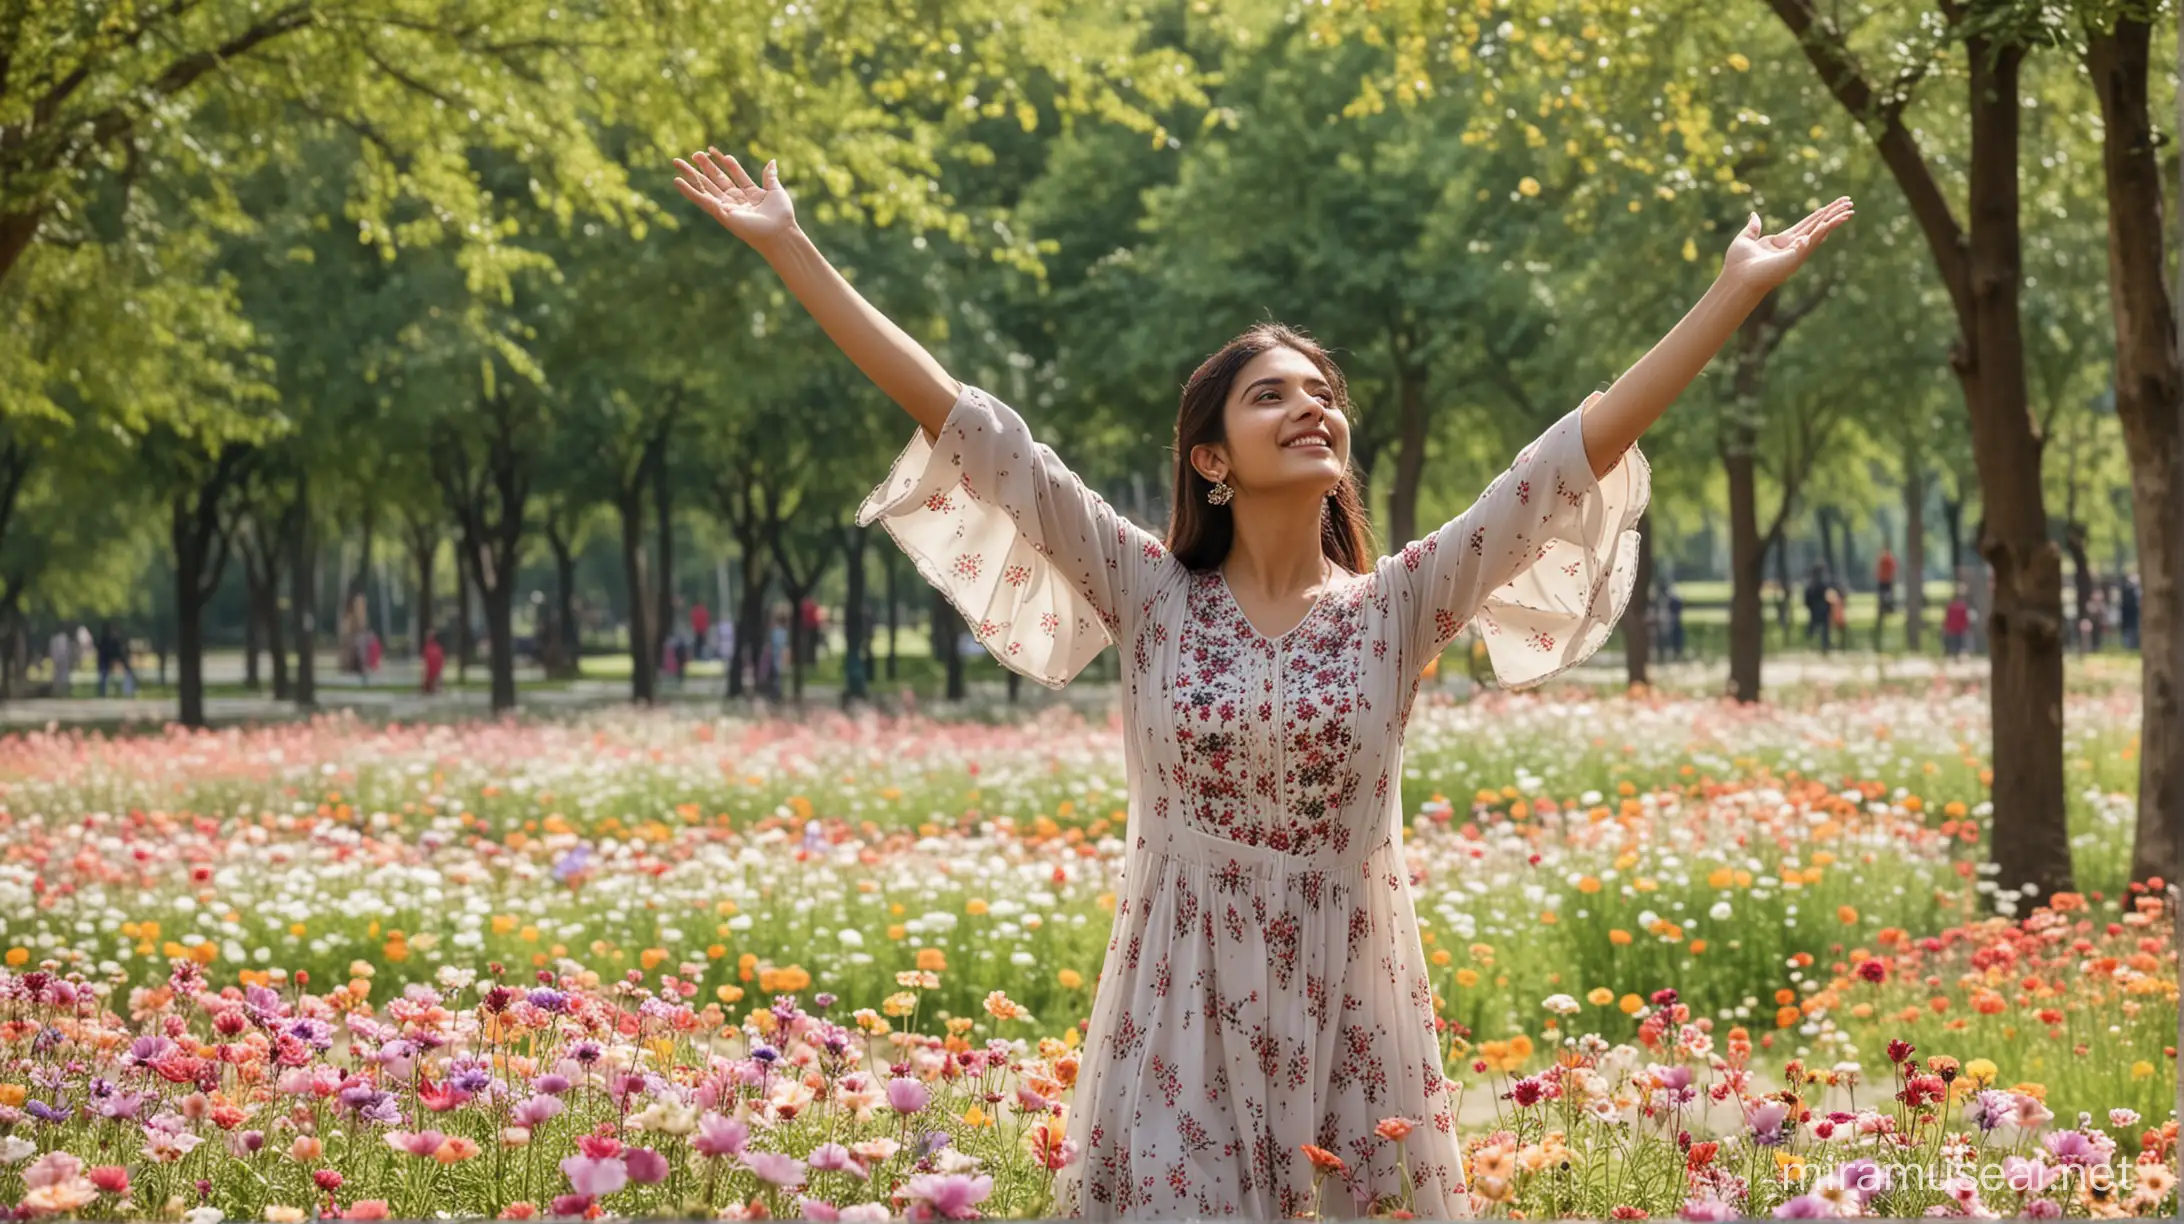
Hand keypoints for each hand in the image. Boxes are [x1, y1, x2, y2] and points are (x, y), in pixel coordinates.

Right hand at [674, 147, 796, 249]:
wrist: (780, 232)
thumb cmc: (781, 216)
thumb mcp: (776, 191)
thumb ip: (770, 177)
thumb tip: (772, 161)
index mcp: (748, 194)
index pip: (733, 174)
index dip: (725, 162)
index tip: (714, 150)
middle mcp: (736, 201)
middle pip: (716, 180)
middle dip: (704, 166)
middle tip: (693, 154)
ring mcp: (727, 207)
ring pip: (705, 188)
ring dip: (691, 175)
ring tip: (677, 162)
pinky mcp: (721, 213)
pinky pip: (702, 200)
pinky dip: (690, 191)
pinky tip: (677, 182)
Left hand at [1719, 197, 1852, 292]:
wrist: (1736, 279)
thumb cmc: (1737, 264)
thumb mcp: (1745, 239)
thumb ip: (1753, 228)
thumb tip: (1754, 214)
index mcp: (1783, 241)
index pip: (1807, 223)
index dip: (1821, 212)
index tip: (1835, 204)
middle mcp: (1793, 246)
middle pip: (1818, 225)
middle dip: (1833, 213)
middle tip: (1850, 202)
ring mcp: (1796, 253)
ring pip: (1819, 233)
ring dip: (1833, 222)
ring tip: (1849, 212)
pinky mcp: (1794, 258)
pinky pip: (1809, 243)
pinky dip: (1818, 233)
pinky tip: (1829, 224)